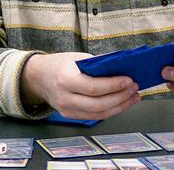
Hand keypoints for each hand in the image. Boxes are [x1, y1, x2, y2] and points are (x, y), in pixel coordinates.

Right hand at [21, 52, 139, 119]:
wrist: (39, 77)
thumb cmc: (60, 64)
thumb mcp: (78, 58)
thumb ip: (98, 65)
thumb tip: (122, 68)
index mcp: (65, 79)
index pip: (93, 87)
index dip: (113, 85)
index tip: (129, 80)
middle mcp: (65, 98)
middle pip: (98, 104)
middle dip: (120, 97)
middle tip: (134, 89)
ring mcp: (67, 110)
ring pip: (98, 114)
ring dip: (120, 106)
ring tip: (133, 97)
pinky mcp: (71, 115)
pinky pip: (94, 116)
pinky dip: (111, 110)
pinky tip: (122, 102)